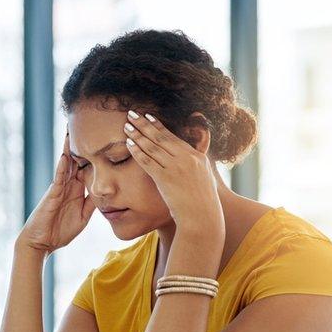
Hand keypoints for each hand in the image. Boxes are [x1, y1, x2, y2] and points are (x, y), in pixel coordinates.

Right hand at [17, 132, 96, 254]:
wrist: (41, 243)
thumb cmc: (60, 231)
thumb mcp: (83, 217)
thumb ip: (92, 204)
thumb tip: (104, 193)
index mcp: (76, 189)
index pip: (86, 167)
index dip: (93, 154)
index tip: (101, 139)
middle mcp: (67, 185)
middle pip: (76, 159)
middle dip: (80, 143)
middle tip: (85, 123)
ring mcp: (59, 188)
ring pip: (66, 164)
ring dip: (69, 148)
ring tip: (72, 131)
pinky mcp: (52, 195)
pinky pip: (58, 178)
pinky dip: (62, 167)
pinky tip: (66, 156)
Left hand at [123, 111, 223, 234]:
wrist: (203, 218)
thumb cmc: (203, 203)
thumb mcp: (205, 179)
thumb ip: (197, 165)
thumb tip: (192, 159)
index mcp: (196, 157)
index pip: (173, 137)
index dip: (158, 126)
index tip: (147, 117)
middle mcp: (187, 159)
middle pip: (161, 137)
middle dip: (144, 124)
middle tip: (132, 113)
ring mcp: (176, 168)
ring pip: (153, 147)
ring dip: (138, 135)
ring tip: (126, 126)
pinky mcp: (166, 179)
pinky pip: (148, 162)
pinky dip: (137, 152)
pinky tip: (128, 144)